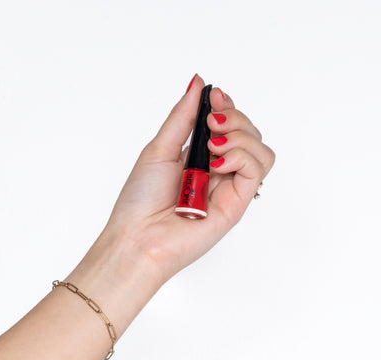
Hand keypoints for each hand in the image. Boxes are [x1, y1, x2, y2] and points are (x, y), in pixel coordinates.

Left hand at [94, 75, 274, 284]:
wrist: (138, 238)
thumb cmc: (141, 199)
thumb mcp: (159, 148)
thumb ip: (183, 117)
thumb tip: (198, 83)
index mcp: (199, 157)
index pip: (229, 125)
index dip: (227, 107)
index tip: (214, 96)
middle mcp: (218, 171)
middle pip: (250, 134)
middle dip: (234, 118)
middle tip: (210, 125)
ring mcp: (229, 187)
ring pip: (261, 150)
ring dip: (241, 136)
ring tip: (212, 146)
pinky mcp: (237, 204)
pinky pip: (257, 170)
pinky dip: (241, 157)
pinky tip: (217, 162)